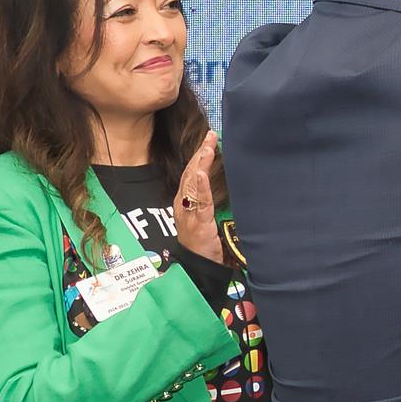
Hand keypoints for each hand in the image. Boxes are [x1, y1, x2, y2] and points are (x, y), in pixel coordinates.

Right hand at [173, 130, 224, 265]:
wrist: (198, 265)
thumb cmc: (202, 242)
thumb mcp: (204, 216)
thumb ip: (207, 199)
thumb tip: (216, 181)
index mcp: (185, 201)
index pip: (191, 172)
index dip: (199, 155)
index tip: (209, 138)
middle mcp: (184, 204)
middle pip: (190, 173)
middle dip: (200, 153)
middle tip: (210, 135)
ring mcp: (189, 213)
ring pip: (193, 184)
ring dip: (200, 164)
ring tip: (207, 147)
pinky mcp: (198, 223)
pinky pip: (199, 202)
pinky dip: (200, 186)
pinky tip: (201, 173)